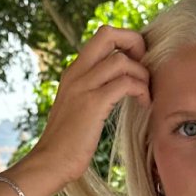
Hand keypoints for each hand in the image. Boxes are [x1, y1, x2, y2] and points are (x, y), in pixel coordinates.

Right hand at [34, 24, 149, 182]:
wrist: (50, 162)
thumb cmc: (68, 141)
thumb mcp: (78, 107)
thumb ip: (93, 90)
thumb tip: (119, 84)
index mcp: (74, 72)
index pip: (103, 36)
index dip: (126, 42)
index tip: (138, 64)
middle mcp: (76, 73)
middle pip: (108, 34)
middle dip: (135, 43)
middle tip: (144, 69)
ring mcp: (83, 87)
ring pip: (121, 60)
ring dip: (142, 74)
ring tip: (145, 94)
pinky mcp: (92, 104)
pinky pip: (125, 83)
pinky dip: (140, 90)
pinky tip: (143, 104)